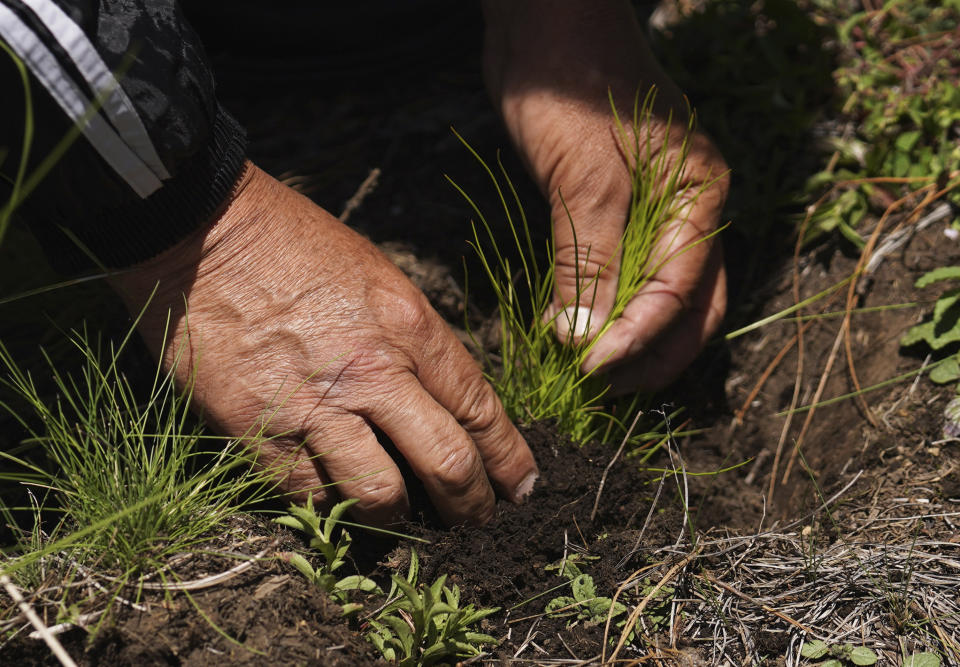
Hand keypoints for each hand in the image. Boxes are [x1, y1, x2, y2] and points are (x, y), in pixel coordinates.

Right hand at [110, 162, 537, 525]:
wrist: (203, 231)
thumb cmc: (294, 243)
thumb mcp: (378, 277)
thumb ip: (414, 340)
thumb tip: (438, 398)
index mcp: (410, 326)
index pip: (479, 408)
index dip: (507, 457)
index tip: (520, 486)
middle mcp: (374, 370)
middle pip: (447, 462)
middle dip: (471, 505)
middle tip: (476, 521)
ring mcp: (315, 404)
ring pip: (381, 495)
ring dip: (398, 516)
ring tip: (399, 516)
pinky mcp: (258, 430)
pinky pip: (309, 495)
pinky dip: (329, 505)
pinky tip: (334, 499)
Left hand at [483, 0, 729, 391]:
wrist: (544, 23)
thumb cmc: (570, 84)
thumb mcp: (583, 174)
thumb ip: (590, 259)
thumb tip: (584, 340)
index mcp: (701, 197)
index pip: (682, 292)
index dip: (638, 339)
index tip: (587, 369)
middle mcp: (691, 211)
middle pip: (688, 308)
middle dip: (647, 356)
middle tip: (596, 389)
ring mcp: (658, 213)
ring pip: (660, 299)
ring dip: (627, 342)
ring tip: (584, 375)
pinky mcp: (619, 212)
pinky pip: (625, 276)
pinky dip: (605, 310)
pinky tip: (573, 334)